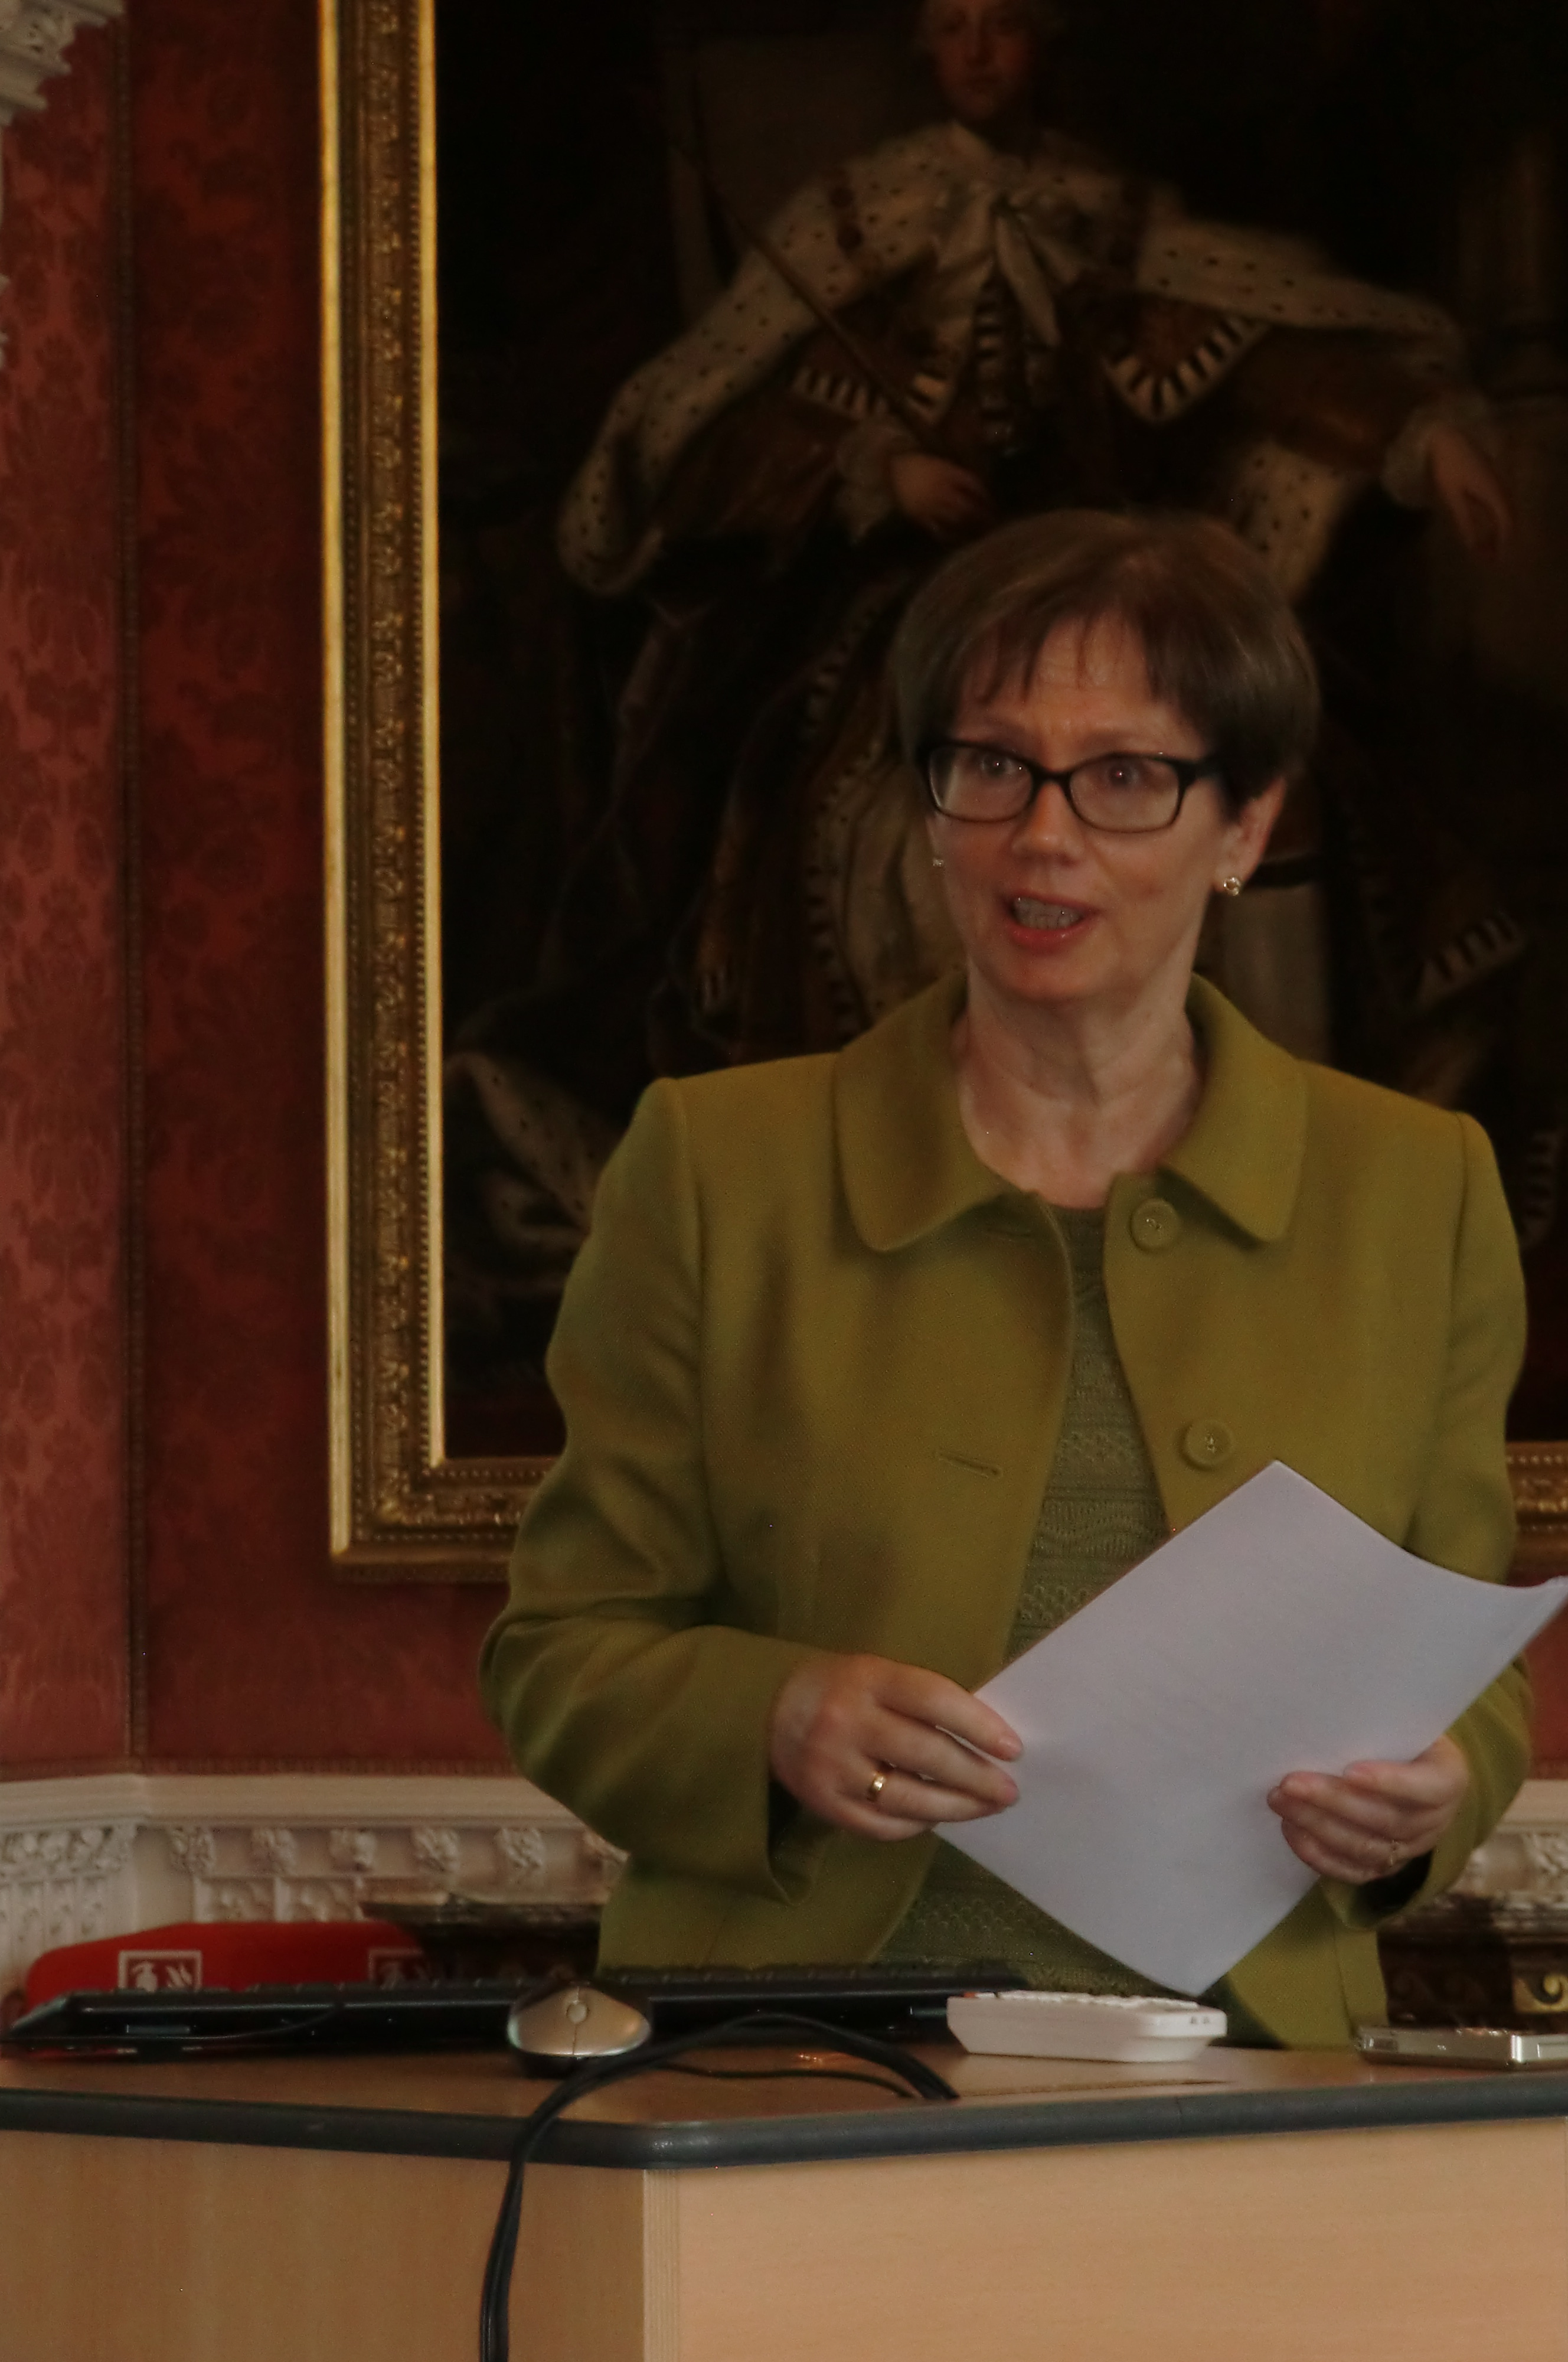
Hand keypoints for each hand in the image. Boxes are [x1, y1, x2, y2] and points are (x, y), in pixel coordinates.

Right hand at [768, 1652, 1020, 1842]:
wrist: (765, 1711)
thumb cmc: (839, 1688)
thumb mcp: (875, 1673)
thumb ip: (921, 1700)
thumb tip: (984, 1739)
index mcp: (867, 1679)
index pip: (932, 1699)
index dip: (978, 1724)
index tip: (1012, 1748)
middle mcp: (848, 1723)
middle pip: (925, 1754)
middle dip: (976, 1777)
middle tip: (1008, 1791)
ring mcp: (833, 1768)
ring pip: (907, 1798)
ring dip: (955, 1808)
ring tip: (985, 1808)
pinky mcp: (823, 1804)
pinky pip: (881, 1826)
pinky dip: (916, 1826)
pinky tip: (938, 1818)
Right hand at [887, 452, 993, 541]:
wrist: (888, 468)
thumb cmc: (913, 462)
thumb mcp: (936, 461)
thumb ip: (953, 472)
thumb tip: (973, 485)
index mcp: (947, 472)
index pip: (973, 485)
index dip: (984, 495)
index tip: (991, 501)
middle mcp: (942, 489)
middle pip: (968, 504)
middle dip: (982, 514)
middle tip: (992, 522)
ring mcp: (930, 504)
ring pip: (956, 518)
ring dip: (970, 526)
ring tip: (979, 533)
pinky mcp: (919, 516)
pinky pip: (938, 528)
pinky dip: (950, 535)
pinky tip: (957, 538)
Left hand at [1268, 1733, 1469, 1884]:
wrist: (1411, 1765)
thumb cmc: (1399, 1734)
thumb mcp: (1402, 1720)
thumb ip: (1377, 1724)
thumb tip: (1327, 1715)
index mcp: (1448, 1778)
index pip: (1428, 1787)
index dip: (1391, 1782)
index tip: (1350, 1771)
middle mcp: (1436, 1820)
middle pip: (1385, 1819)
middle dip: (1333, 1801)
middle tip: (1290, 1784)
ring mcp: (1412, 1848)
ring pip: (1365, 1847)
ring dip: (1318, 1826)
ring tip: (1282, 1802)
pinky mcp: (1387, 1866)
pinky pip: (1353, 1870)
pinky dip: (1320, 1854)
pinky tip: (1291, 1831)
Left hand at [1426, 422, 1511, 561]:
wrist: (1445, 435)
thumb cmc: (1447, 465)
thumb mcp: (1453, 496)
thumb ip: (1465, 521)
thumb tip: (1474, 546)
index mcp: (1494, 493)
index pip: (1506, 523)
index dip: (1503, 544)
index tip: (1496, 561)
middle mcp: (1500, 487)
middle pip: (1508, 517)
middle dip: (1500, 539)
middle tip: (1490, 558)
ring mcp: (1495, 480)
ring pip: (1503, 509)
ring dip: (1496, 529)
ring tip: (1485, 546)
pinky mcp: (1487, 476)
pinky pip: (1496, 502)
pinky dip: (1492, 517)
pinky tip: (1481, 524)